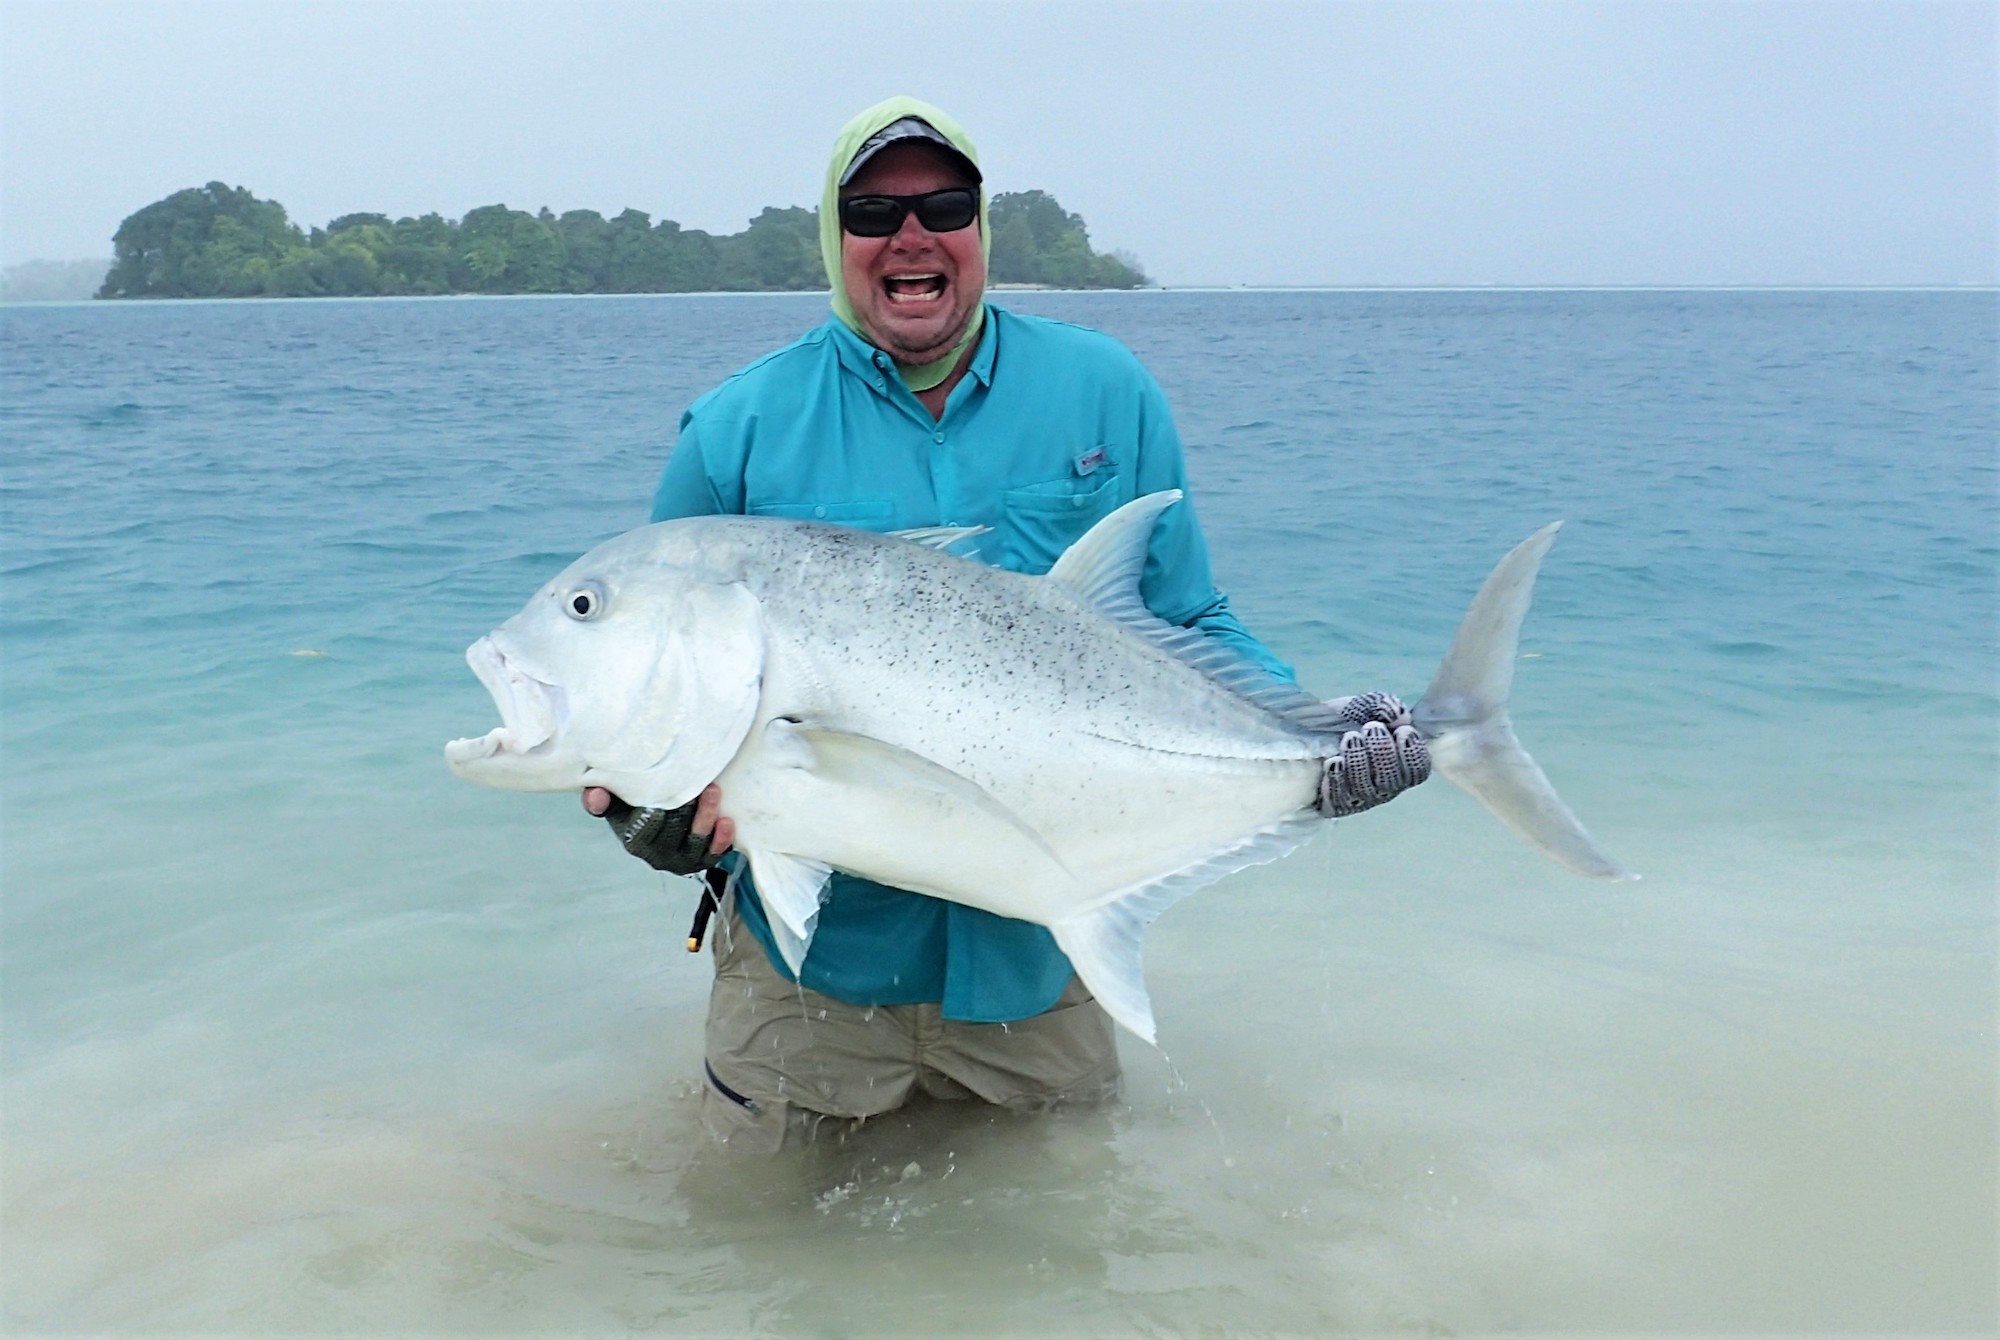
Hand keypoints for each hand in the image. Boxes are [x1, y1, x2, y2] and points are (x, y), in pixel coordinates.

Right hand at [582, 783, 734, 872]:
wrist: (658, 815)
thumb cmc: (635, 806)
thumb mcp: (616, 801)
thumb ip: (602, 798)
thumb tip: (594, 794)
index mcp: (634, 842)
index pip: (646, 830)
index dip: (658, 812)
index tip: (667, 790)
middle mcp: (657, 856)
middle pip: (675, 835)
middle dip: (688, 809)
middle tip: (700, 784)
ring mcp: (682, 859)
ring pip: (696, 844)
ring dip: (706, 818)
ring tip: (714, 792)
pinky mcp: (703, 859)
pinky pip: (715, 854)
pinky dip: (722, 839)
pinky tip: (727, 821)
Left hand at [1318, 692, 1429, 816]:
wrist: (1310, 731)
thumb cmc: (1348, 719)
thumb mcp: (1367, 706)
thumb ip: (1386, 706)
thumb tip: (1400, 716)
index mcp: (1401, 765)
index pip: (1418, 771)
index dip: (1414, 753)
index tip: (1403, 731)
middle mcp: (1385, 787)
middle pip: (1392, 781)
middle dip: (1383, 752)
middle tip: (1371, 728)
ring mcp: (1362, 798)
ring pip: (1366, 789)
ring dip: (1359, 762)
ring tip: (1350, 738)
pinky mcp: (1337, 805)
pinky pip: (1341, 799)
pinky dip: (1338, 780)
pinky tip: (1334, 761)